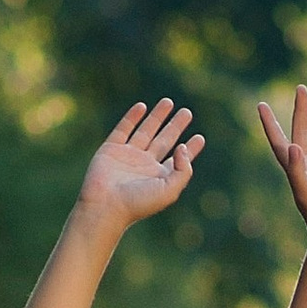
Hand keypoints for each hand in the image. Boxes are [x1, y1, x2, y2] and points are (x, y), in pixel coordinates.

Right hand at [74, 96, 202, 232]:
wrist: (106, 206)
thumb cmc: (139, 203)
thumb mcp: (169, 190)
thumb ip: (183, 170)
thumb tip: (183, 146)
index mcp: (160, 177)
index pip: (178, 160)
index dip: (190, 149)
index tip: (200, 137)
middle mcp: (145, 165)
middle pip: (164, 140)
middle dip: (176, 126)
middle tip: (187, 112)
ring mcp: (128, 156)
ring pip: (146, 131)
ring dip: (157, 116)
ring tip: (169, 102)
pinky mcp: (112, 149)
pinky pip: (124, 129)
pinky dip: (132, 117)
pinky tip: (142, 106)